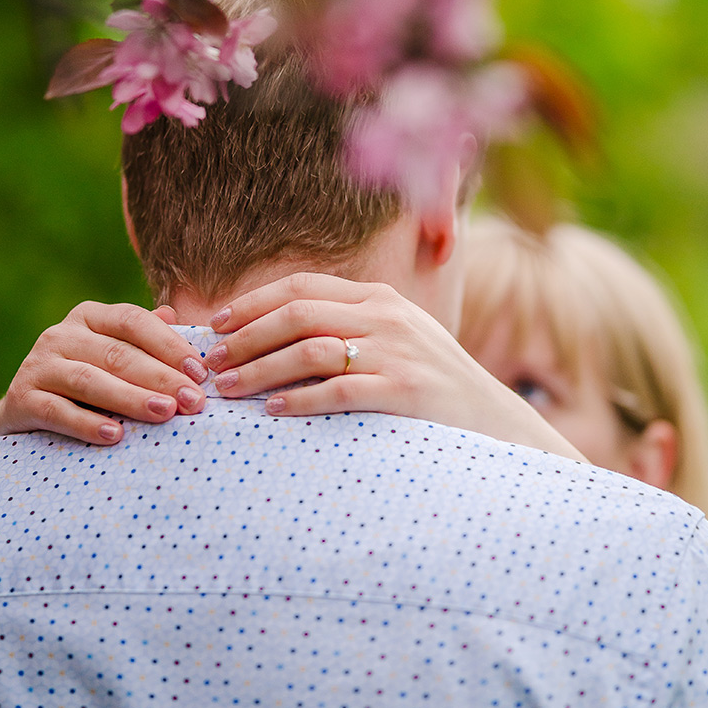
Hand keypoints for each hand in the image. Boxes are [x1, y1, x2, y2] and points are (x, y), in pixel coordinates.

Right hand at [0, 302, 208, 448]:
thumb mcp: (112, 354)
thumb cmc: (85, 383)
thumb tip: (175, 314)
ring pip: (90, 380)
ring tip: (165, 413)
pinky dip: (87, 424)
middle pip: (117, 354)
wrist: (24, 414)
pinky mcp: (21, 399)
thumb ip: (143, 337)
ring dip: (131, 398)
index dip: (170, 345)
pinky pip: (57, 411)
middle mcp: (61, 334)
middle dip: (161, 378)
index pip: (134, 321)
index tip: (200, 373)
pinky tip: (115, 435)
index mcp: (90, 316)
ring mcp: (38, 365)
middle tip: (194, 401)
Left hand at [206, 273, 583, 461]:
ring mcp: (397, 352)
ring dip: (260, 369)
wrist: (493, 420)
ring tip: (229, 389)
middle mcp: (386, 317)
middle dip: (246, 337)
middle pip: (298, 314)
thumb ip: (349, 327)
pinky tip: (273, 412)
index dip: (253, 303)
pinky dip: (300, 399)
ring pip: (310, 349)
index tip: (218, 324)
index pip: (301, 287)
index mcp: (379, 298)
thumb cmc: (432, 384)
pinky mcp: (405, 390)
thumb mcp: (396, 339)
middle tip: (214, 362)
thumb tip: (277, 334)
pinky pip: (339, 390)